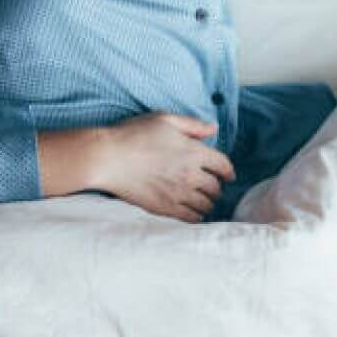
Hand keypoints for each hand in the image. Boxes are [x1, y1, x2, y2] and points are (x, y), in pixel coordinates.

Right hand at [94, 112, 234, 222]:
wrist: (108, 158)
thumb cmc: (134, 134)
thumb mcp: (165, 119)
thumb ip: (193, 125)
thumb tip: (214, 129)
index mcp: (193, 151)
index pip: (223, 165)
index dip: (228, 170)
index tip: (228, 174)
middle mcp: (190, 174)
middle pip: (216, 187)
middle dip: (216, 186)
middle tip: (211, 185)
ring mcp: (178, 194)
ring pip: (206, 205)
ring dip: (207, 201)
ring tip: (202, 198)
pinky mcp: (165, 208)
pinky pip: (191, 218)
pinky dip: (196, 215)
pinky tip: (191, 210)